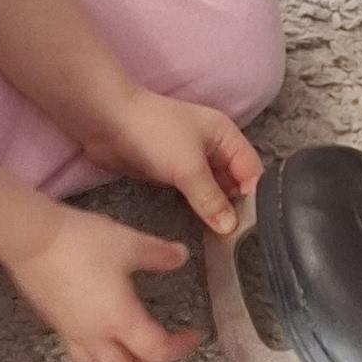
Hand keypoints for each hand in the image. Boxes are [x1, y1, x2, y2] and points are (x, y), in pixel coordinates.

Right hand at [4, 199, 203, 361]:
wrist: (30, 239)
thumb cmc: (83, 242)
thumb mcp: (130, 243)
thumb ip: (159, 254)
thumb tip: (181, 257)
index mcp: (121, 320)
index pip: (157, 350)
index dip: (180, 348)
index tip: (193, 336)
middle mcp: (96, 336)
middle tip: (166, 349)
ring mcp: (71, 333)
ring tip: (134, 351)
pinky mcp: (54, 324)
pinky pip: (79, 352)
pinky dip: (97, 354)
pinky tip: (100, 334)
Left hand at [74, 88, 263, 234]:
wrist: (106, 122)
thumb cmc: (153, 133)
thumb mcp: (188, 167)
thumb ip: (211, 199)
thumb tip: (230, 228)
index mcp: (226, 136)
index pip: (253, 171)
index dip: (254, 197)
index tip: (251, 226)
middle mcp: (214, 148)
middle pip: (235, 182)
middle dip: (236, 207)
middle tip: (238, 240)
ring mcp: (192, 161)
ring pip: (214, 191)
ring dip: (216, 210)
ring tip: (222, 240)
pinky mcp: (172, 174)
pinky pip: (193, 195)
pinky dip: (198, 209)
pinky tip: (202, 228)